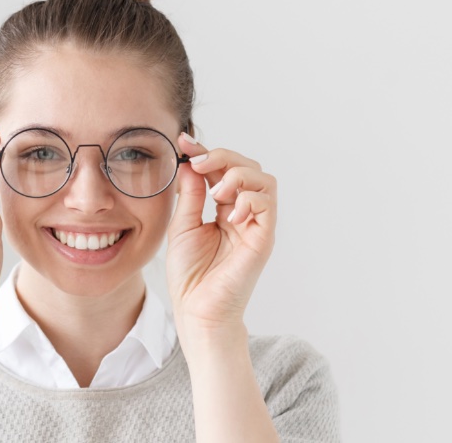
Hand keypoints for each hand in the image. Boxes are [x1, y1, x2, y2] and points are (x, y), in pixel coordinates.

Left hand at [167, 133, 276, 346]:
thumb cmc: (190, 275)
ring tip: (216, 191)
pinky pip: (268, 205)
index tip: (184, 141)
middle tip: (197, 162)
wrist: (196, 310)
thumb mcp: (182, 225)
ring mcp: (256, 225)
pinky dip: (249, 200)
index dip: (206, 152)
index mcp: (224, 209)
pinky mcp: (263, 239)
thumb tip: (189, 162)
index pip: (222, 170)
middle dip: (223, 157)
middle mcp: (244, 213)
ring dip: (239, 175)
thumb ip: (190, 194)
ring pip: (264, 180)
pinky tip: (228, 214)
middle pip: (248, 167)